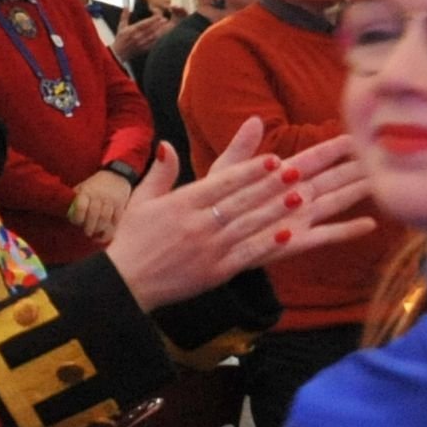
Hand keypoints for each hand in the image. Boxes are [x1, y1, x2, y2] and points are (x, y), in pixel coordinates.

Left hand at [65, 168, 136, 244]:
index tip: (76, 223)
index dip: (77, 217)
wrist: (116, 175)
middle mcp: (99, 196)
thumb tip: (66, 213)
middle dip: (89, 227)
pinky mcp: (120, 205)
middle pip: (94, 215)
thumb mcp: (83, 186)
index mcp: (87, 191)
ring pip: (105, 219)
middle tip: (86, 233)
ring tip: (95, 234)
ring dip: (100, 229)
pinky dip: (111, 229)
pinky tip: (105, 234)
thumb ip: (76, 198)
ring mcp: (111, 201)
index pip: (81, 207)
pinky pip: (116, 219)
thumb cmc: (95, 184)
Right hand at [102, 122, 376, 310]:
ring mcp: (208, 249)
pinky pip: (246, 255)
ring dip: (275, 211)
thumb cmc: (133, 239)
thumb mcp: (141, 202)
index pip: (220, 183)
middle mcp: (196, 224)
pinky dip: (267, 244)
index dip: (249, 171)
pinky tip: (288, 234)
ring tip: (301, 197)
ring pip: (248, 226)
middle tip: (297, 171)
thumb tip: (167, 144)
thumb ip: (160, 174)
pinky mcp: (215, 272)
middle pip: (239, 201)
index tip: (273, 158)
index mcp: (179, 204)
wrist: (125, 282)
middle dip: (269, 185)